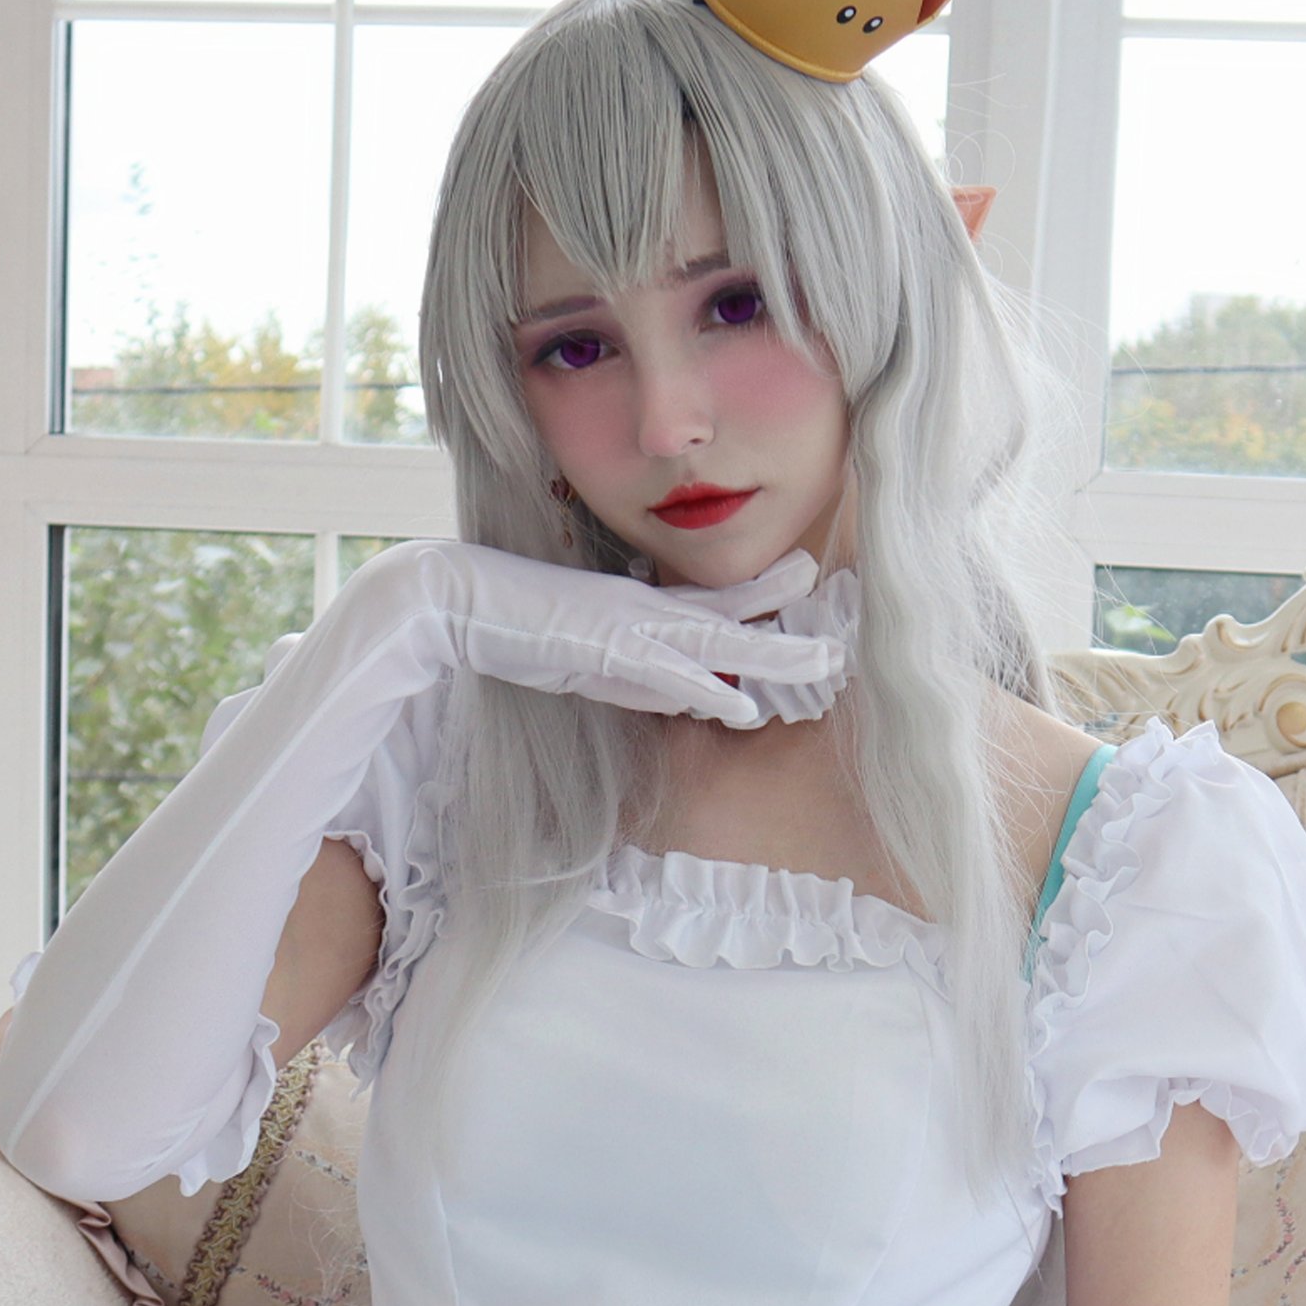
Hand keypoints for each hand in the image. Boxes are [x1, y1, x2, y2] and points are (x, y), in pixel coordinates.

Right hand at [407, 541, 843, 729]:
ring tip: (825, 664)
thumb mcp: (591, 654)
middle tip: (844, 638)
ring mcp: (629, 626)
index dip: (766, 603)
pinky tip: (744, 707)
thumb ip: (640, 675)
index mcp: (643, 607)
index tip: (813, 599)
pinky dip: (708, 688)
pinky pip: (667, 671)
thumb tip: (689, 697)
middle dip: (790, 629)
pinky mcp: (605, 647)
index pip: (718, 605)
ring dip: (774, 654)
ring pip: (718, 639)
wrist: (461, 601)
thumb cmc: (517, 627)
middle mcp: (646, 609)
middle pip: (734, 616)